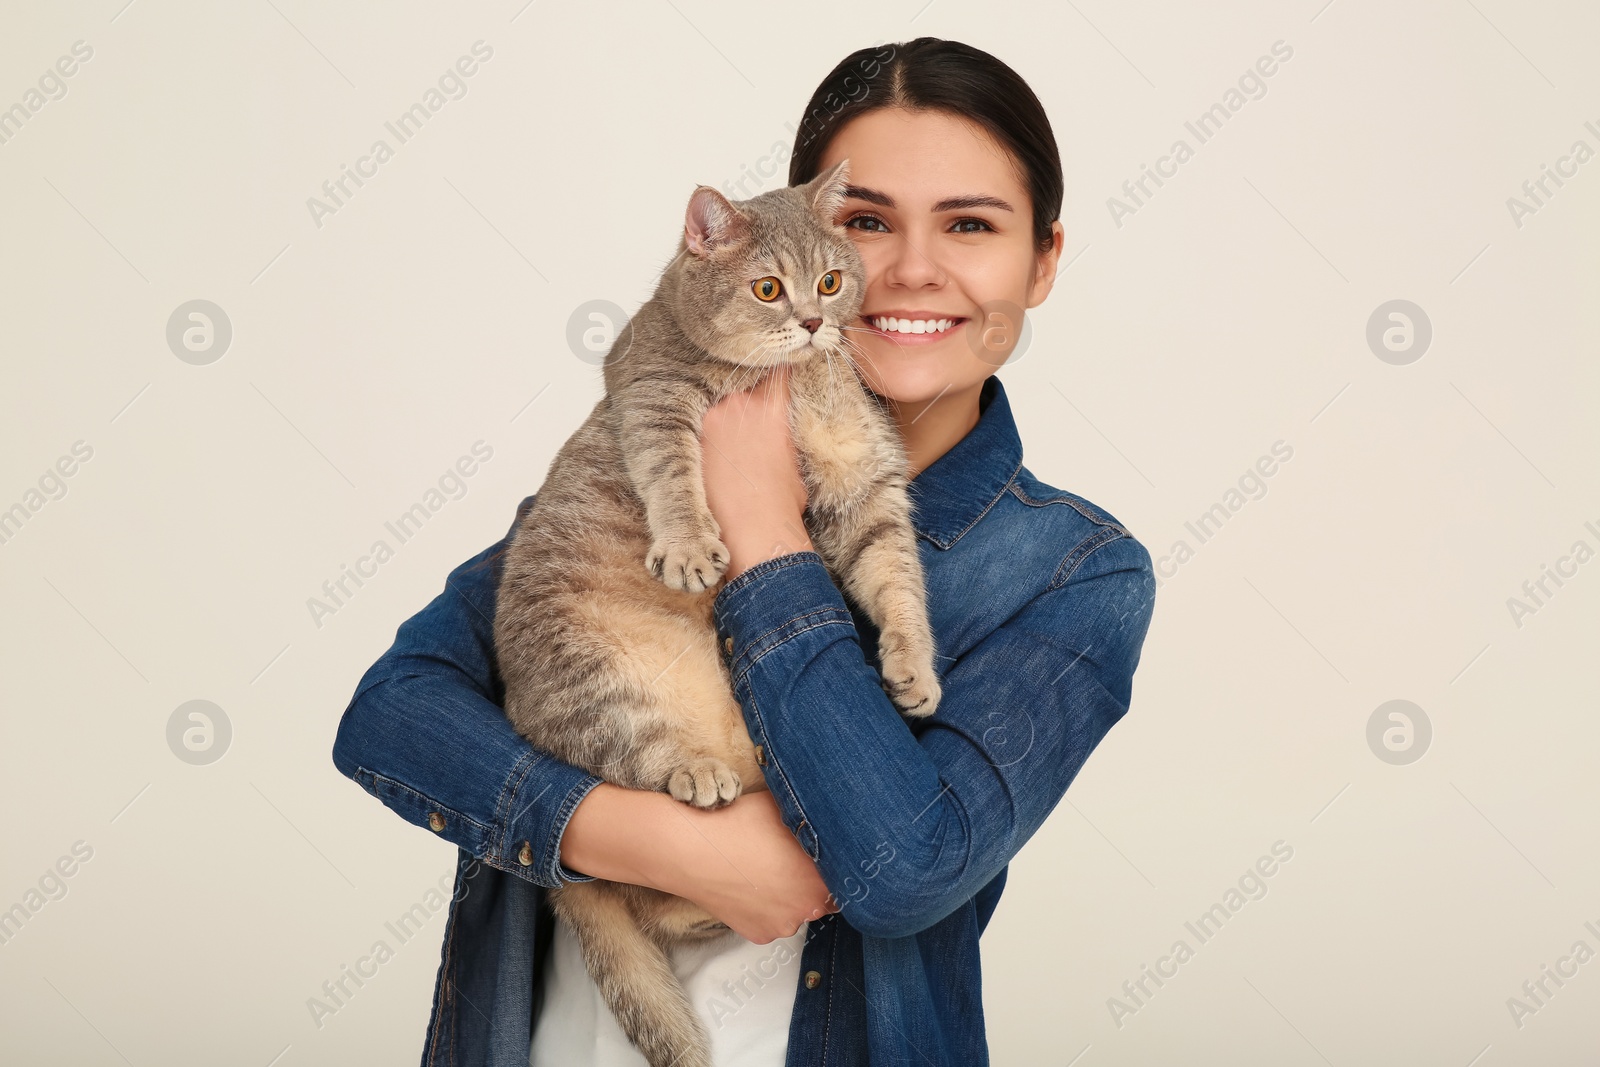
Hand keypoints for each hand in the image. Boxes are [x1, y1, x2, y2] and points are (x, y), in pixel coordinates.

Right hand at [664, 789, 840, 943]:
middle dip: (812, 880)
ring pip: (797, 910)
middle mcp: (808, 908)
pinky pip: (773, 920)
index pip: (846, 877)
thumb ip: (811, 822)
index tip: (825, 854)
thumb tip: (829, 820)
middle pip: (823, 896)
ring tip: (765, 870)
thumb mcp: (785, 810)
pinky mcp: (759, 935)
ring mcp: (782, 925)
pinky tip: (751, 885)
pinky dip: (767, 907)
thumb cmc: (737, 823)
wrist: (690, 850)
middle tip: (791, 859)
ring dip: (789, 895)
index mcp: (821, 876)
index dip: (837, 864)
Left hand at [701, 365, 812, 580]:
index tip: (777, 358)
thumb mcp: (793, 457)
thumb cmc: (781, 504)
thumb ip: (781, 428)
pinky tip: (709, 450)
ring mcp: (708, 420)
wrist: (755, 536)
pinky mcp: (687, 441)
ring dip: (720, 411)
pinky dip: (701, 431)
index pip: (776, 368)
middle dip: (743, 389)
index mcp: (771, 407)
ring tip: (725, 435)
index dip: (777, 362)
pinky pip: (695, 424)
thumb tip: (775, 423)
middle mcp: (737, 404)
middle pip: (739, 380)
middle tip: (744, 401)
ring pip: (714, 401)